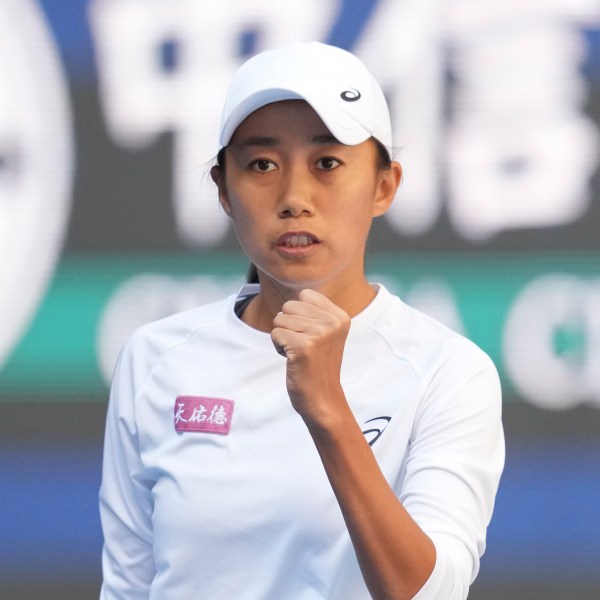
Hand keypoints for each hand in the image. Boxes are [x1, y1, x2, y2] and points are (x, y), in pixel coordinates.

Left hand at [271, 289, 350, 423]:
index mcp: (340, 316)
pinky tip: (294, 360)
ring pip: (279, 320)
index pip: (305, 295)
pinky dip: (279, 348)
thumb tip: (292, 300)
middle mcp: (332, 322)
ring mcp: (319, 334)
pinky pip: (275, 334)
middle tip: (304, 346)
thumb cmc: (318, 365)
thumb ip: (315, 312)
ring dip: (283, 338)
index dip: (299, 314)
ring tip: (299, 353)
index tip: (311, 335)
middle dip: (289, 326)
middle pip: (289, 306)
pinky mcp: (303, 346)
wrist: (323, 398)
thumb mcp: (326, 333)